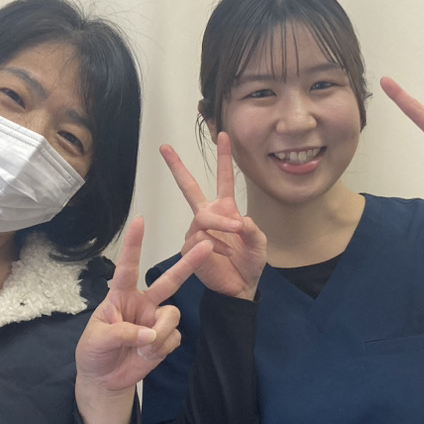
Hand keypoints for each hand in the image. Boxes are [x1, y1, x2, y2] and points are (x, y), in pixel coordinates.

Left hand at [75, 216, 210, 394]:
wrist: (104, 380)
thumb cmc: (94, 352)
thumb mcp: (98, 340)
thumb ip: (123, 333)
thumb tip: (151, 333)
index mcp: (121, 296)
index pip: (128, 267)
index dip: (134, 244)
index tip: (139, 221)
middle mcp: (142, 303)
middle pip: (169, 280)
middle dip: (188, 264)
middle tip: (206, 245)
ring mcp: (155, 321)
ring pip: (173, 315)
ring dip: (160, 333)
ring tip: (143, 348)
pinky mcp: (165, 339)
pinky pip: (174, 337)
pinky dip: (161, 349)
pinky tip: (147, 356)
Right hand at [159, 132, 266, 299]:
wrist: (239, 287)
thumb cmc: (249, 263)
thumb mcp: (259, 243)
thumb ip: (252, 229)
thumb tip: (237, 220)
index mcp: (225, 209)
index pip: (224, 179)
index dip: (224, 158)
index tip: (223, 135)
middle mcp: (208, 216)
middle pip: (189, 187)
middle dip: (177, 167)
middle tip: (164, 147)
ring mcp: (197, 231)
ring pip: (203, 217)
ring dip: (221, 223)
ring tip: (235, 232)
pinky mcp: (190, 247)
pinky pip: (199, 238)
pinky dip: (215, 245)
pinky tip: (224, 253)